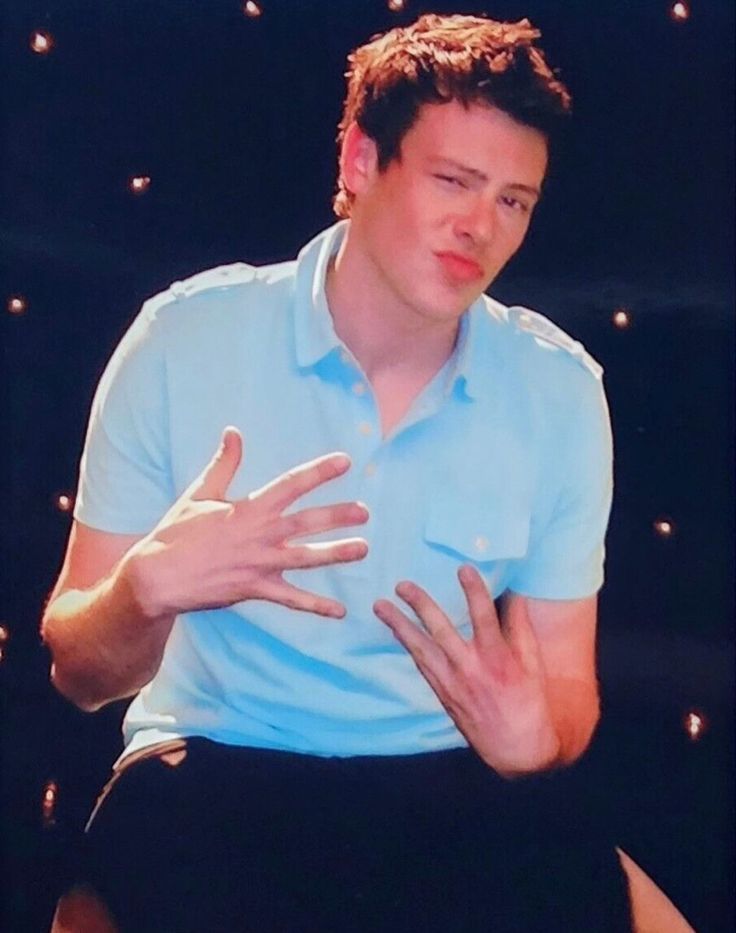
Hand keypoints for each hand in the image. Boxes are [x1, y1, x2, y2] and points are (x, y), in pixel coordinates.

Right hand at [127, 427, 368, 619]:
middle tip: (365, 512)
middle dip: (338, 515)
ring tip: (363, 549)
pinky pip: (291, 599)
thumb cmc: (176, 532)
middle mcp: (260, 534)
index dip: (319, 472)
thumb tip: (233, 432)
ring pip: (307, 558)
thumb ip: (224, 464)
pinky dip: (316, 606)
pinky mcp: (255, 589)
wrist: (157, 576)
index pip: (292, 484)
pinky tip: (339, 611)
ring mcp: (259, 563)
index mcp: (249, 508)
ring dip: (337, 553)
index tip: (345, 462)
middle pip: (308, 522)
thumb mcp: (200, 493)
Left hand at [373, 565, 559, 776]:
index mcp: (498, 658)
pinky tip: (395, 629)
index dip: (474, 591)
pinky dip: (408, 646)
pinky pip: (421, 665)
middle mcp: (470, 668)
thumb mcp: (533, 664)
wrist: (516, 747)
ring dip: (399, 626)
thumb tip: (517, 594)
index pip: (484, 616)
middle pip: (441, 630)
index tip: (463, 568)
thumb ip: (521, 628)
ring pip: (420, 648)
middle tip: (402, 585)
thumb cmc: (529, 701)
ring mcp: (452, 682)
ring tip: (380, 606)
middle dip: (420, 605)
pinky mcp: (442, 693)